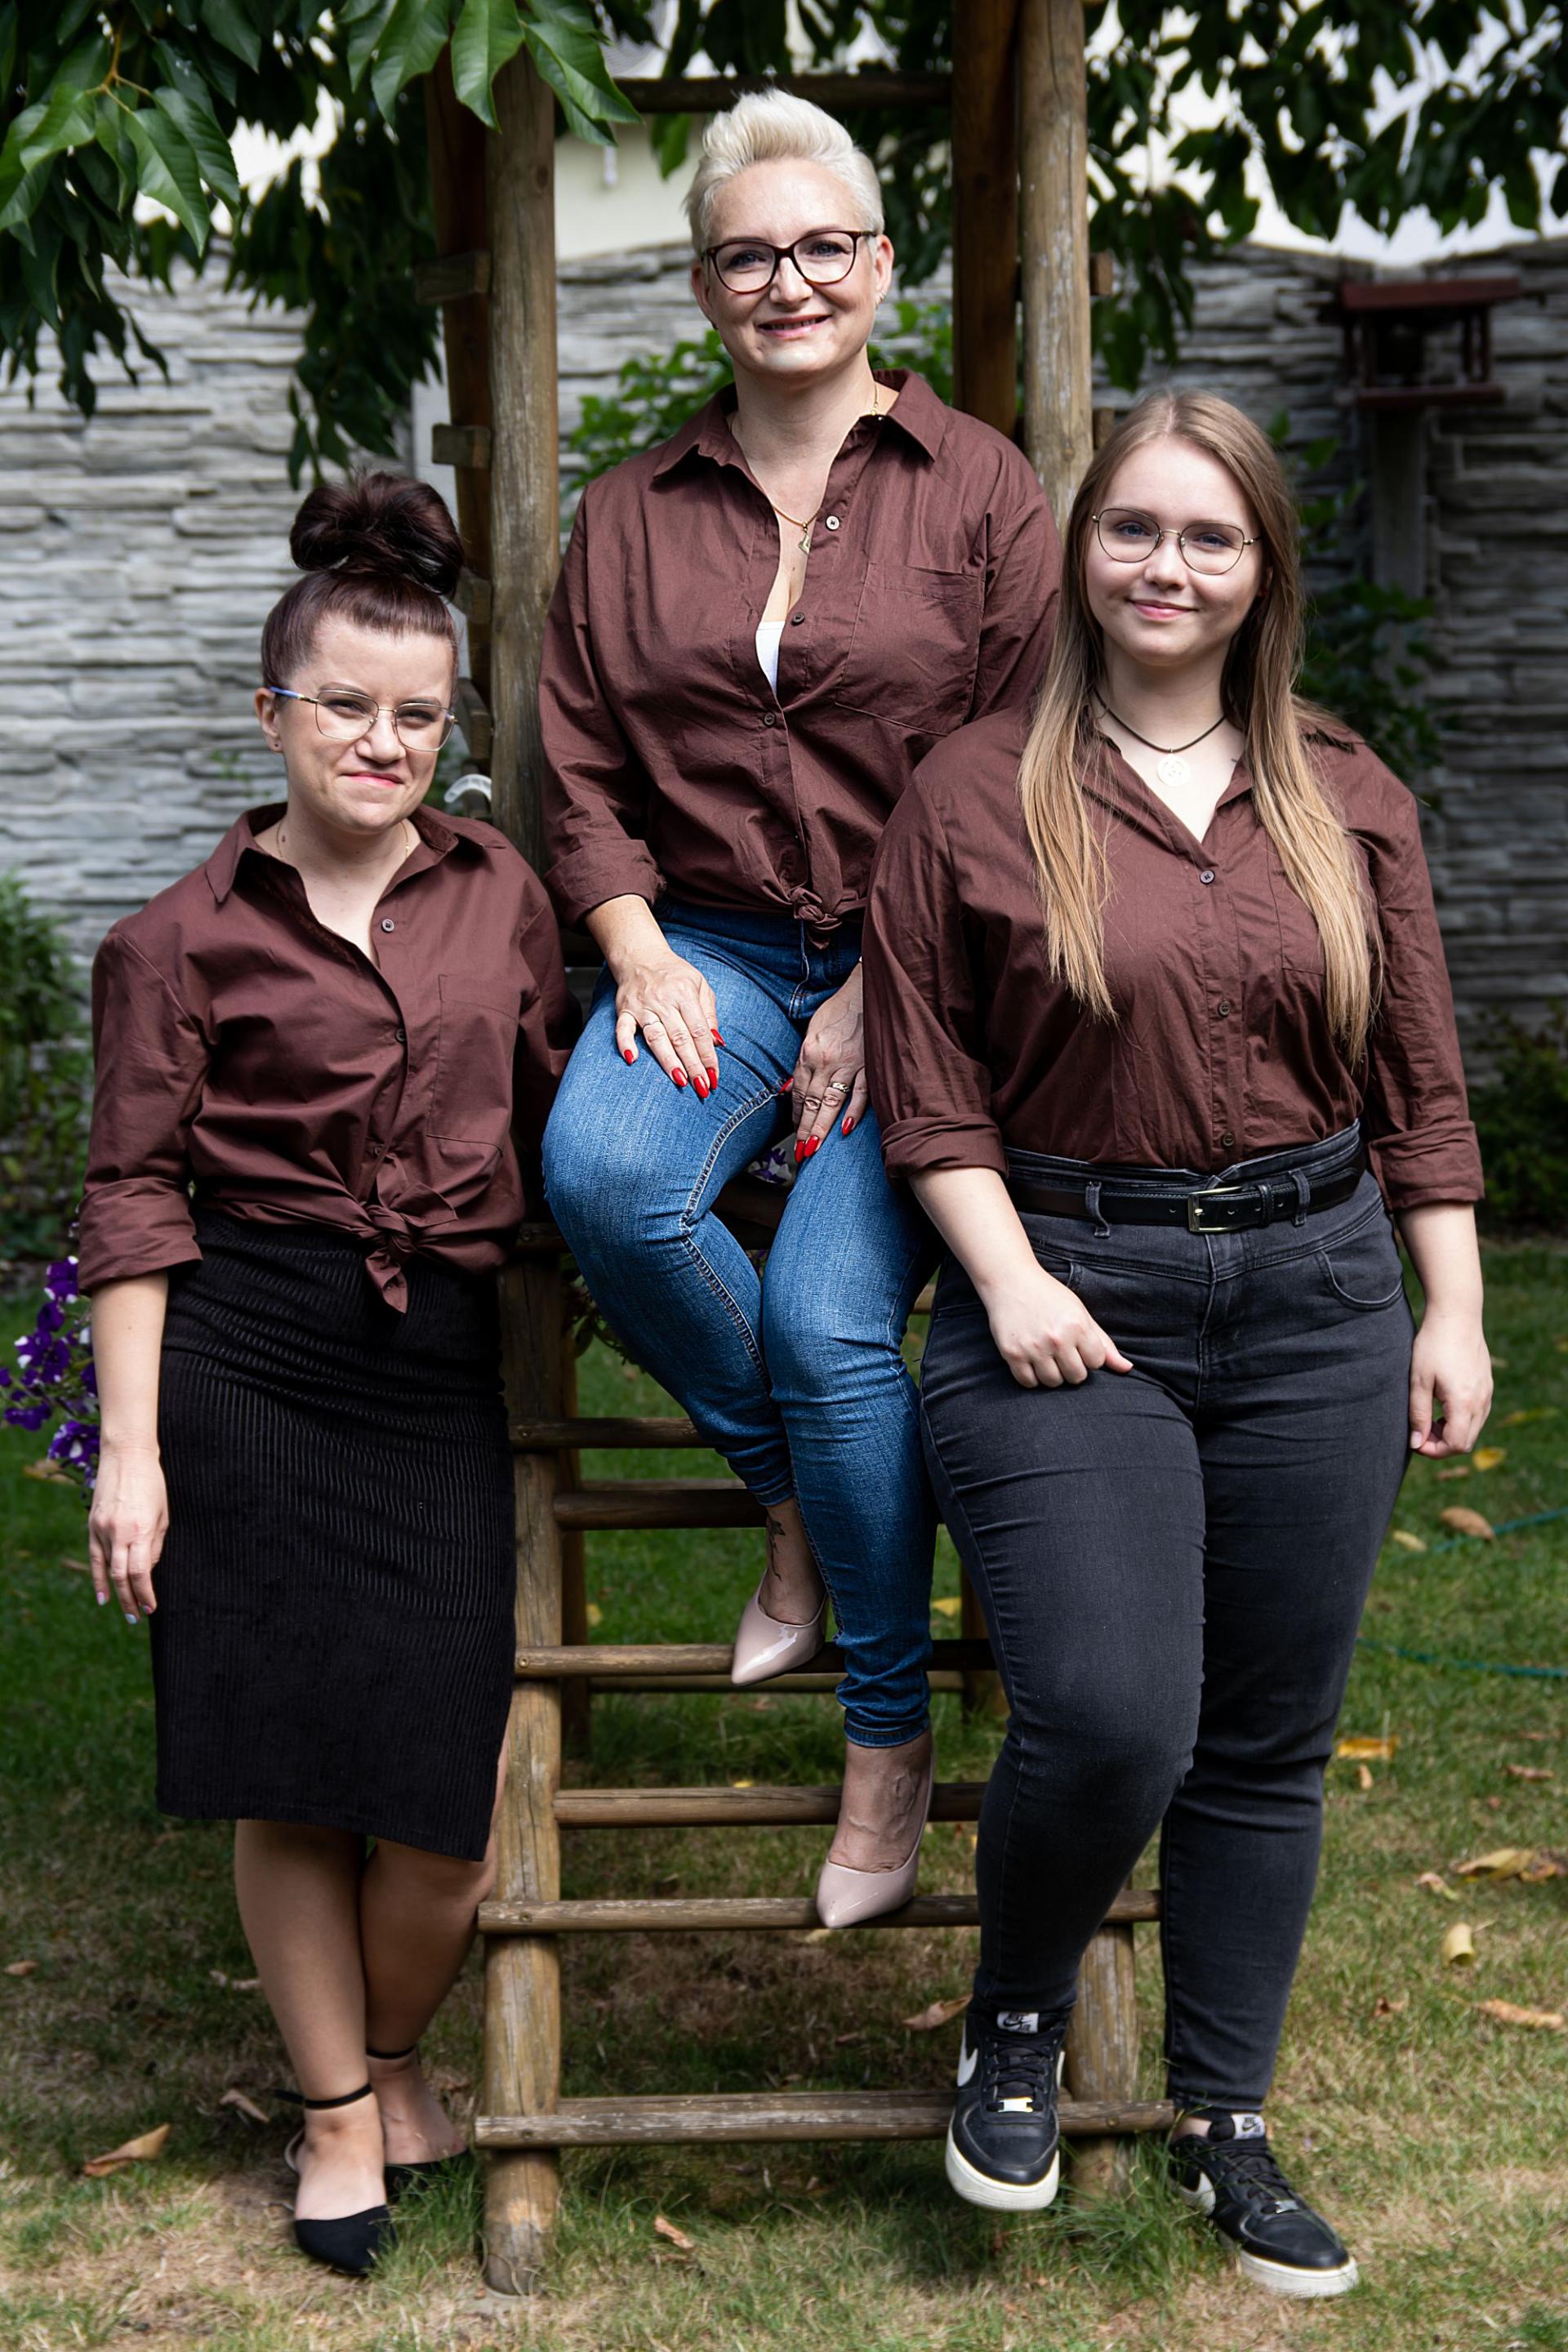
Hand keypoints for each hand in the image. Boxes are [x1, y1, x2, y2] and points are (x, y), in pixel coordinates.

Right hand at [88, 1441, 168, 1621]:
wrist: (126, 1456)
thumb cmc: (152, 1483)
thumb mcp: (163, 1514)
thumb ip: (156, 1545)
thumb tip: (148, 1570)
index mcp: (142, 1529)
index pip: (141, 1572)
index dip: (145, 1593)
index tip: (152, 1607)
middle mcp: (120, 1532)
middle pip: (122, 1576)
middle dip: (131, 1600)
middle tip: (138, 1617)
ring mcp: (102, 1528)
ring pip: (107, 1569)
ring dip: (115, 1593)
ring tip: (124, 1611)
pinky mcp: (92, 1524)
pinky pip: (95, 1557)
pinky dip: (97, 1578)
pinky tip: (102, 1595)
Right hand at [611, 942, 720, 1097]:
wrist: (641, 956)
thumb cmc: (674, 974)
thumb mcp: (700, 985)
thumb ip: (709, 1014)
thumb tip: (717, 1042)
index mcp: (685, 994)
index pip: (699, 1030)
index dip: (708, 1054)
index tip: (714, 1075)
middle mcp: (664, 1000)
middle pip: (681, 1038)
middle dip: (693, 1064)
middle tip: (702, 1086)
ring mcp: (642, 1006)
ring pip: (656, 1037)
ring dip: (668, 1060)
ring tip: (680, 1080)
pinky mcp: (624, 1010)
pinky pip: (623, 1029)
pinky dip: (625, 1044)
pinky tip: (632, 1060)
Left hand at [785, 965, 868, 1161]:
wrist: (866, 992)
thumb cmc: (840, 1011)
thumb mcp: (813, 1031)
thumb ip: (805, 1059)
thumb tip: (794, 1086)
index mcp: (809, 1052)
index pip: (798, 1091)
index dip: (795, 1114)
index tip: (793, 1131)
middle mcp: (825, 1060)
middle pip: (811, 1102)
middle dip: (804, 1129)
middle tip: (799, 1153)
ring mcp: (849, 1064)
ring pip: (832, 1102)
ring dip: (821, 1127)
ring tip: (814, 1149)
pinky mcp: (870, 1065)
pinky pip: (861, 1094)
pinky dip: (853, 1113)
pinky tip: (845, 1131)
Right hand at [981, 1263, 1133, 1389]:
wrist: (1011, 1280)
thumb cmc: (1049, 1296)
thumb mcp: (1080, 1313)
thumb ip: (1103, 1343)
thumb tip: (1127, 1369)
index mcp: (1077, 1326)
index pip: (1096, 1362)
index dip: (1089, 1356)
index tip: (1077, 1345)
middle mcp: (1057, 1338)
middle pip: (1076, 1377)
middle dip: (1072, 1368)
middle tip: (1062, 1353)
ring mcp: (1033, 1347)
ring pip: (1053, 1382)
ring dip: (1052, 1374)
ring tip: (1046, 1357)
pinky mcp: (1012, 1353)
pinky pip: (1028, 1382)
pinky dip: (1031, 1377)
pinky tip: (1031, 1361)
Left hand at [1408, 1308, 1492, 1456]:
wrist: (1457, 1315)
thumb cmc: (1433, 1345)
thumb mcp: (1418, 1381)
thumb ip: (1418, 1415)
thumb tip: (1416, 1443)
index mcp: (1464, 1403)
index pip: (1456, 1445)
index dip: (1434, 1451)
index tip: (1415, 1441)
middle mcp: (1481, 1401)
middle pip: (1466, 1442)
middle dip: (1442, 1445)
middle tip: (1420, 1432)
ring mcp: (1487, 1393)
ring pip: (1473, 1429)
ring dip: (1452, 1433)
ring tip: (1429, 1419)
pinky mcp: (1487, 1385)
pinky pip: (1478, 1414)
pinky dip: (1461, 1420)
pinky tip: (1442, 1406)